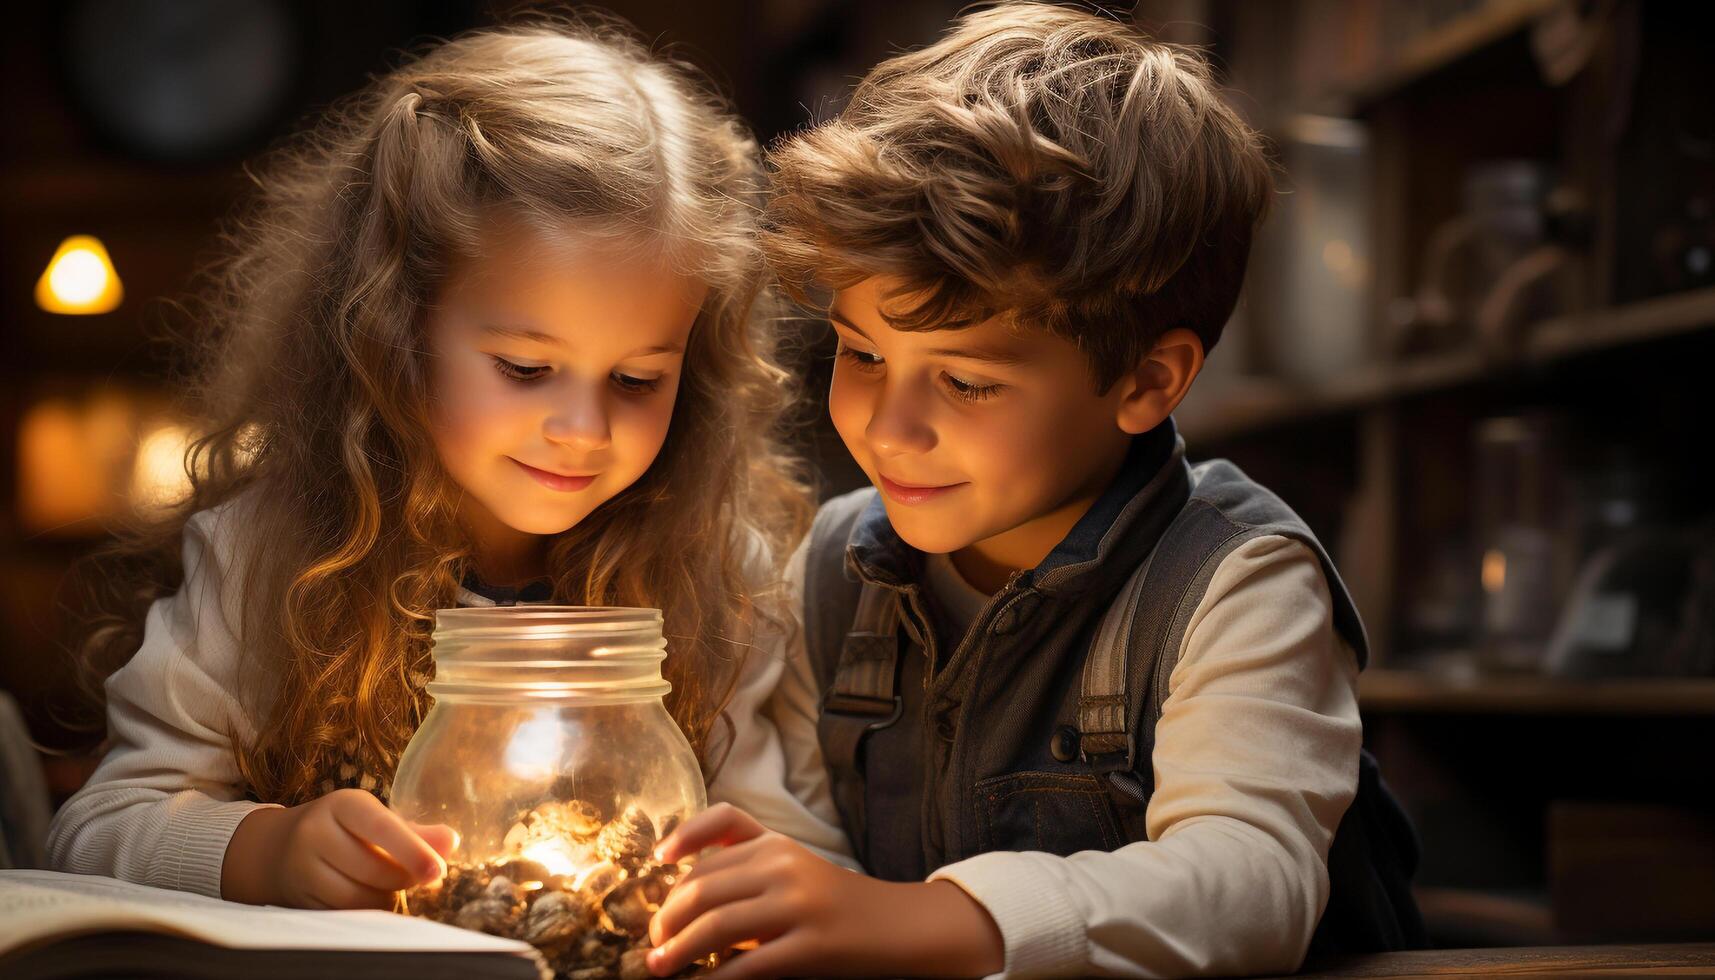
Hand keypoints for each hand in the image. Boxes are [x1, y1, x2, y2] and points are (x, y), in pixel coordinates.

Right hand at [222, 788, 457, 908]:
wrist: (277, 849)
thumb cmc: (343, 831)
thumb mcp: (374, 820)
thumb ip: (415, 832)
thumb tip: (451, 842)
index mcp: (342, 804)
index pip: (381, 826)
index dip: (412, 850)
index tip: (438, 871)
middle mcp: (316, 832)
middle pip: (373, 868)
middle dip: (406, 878)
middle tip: (423, 876)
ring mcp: (302, 868)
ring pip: (357, 897)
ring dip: (387, 899)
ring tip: (395, 887)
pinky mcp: (298, 899)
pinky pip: (341, 914)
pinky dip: (366, 912)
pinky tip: (372, 900)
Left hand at [646, 803, 1003, 977]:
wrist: (897, 927)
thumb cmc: (834, 901)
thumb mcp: (792, 866)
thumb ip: (745, 862)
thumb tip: (678, 886)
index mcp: (777, 843)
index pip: (712, 839)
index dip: (677, 851)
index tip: (653, 869)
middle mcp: (785, 867)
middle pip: (702, 888)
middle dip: (666, 919)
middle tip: (653, 942)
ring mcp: (798, 906)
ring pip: (716, 926)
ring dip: (678, 951)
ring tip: (660, 967)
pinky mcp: (810, 947)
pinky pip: (747, 967)